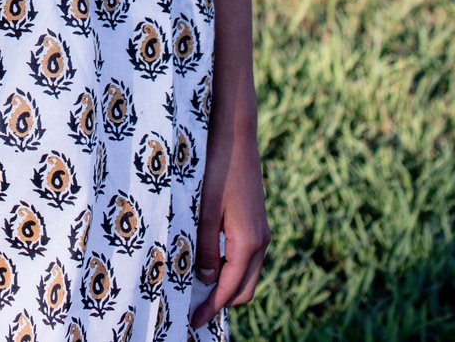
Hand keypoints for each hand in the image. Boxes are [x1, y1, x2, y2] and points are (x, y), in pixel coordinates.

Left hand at [190, 125, 270, 330]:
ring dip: (227, 285)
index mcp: (249, 242)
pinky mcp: (257, 220)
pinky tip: (210, 261)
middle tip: (194, 310)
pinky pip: (248, 257)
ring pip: (248, 273)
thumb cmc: (217, 168)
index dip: (211, 308)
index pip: (231, 289)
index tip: (192, 321)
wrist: (235, 133)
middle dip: (222, 303)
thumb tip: (204, 280)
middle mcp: (261, 240)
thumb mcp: (204, 210)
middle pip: (245, 288)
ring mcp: (262, 230)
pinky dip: (232, 268)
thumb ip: (203, 247)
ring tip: (198, 289)